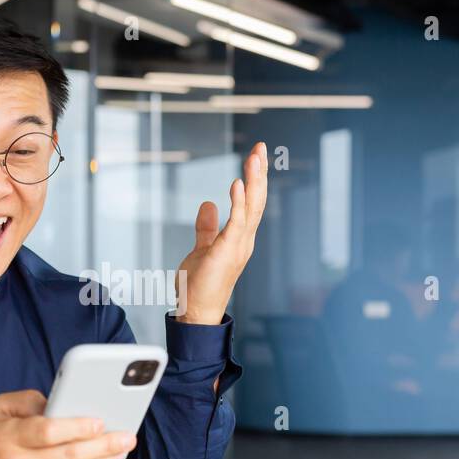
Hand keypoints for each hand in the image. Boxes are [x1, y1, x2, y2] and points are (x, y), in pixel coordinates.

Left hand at [175, 141, 268, 324]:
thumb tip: (208, 204)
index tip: (255, 156)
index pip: (251, 202)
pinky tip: (237, 183)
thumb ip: (206, 227)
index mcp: (240, 237)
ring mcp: (239, 246)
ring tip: (255, 157)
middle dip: (259, 172)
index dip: (254, 179)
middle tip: (261, 146)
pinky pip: (236, 223)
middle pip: (257, 200)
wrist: (197, 312)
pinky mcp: (227, 251)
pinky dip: (238, 202)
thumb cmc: (201, 285)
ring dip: (254, 180)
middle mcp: (245, 239)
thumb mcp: (202, 248)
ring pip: (251, 207)